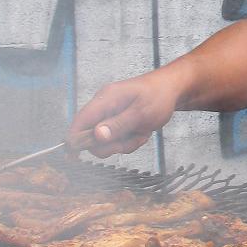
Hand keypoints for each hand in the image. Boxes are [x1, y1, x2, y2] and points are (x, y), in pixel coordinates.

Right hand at [68, 71, 182, 158]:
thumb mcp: (141, 113)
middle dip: (112, 145)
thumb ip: (118, 125)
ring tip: (141, 133)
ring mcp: (110, 114)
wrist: (173, 90)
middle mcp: (104, 106)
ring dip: (124, 143)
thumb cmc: (159, 96)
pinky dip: (130, 141)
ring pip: (106, 142)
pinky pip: (116, 140)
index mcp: (106, 98)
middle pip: (92, 137)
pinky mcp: (117, 121)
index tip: (73, 157)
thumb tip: (96, 136)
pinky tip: (142, 132)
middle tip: (132, 140)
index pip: (80, 120)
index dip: (74, 140)